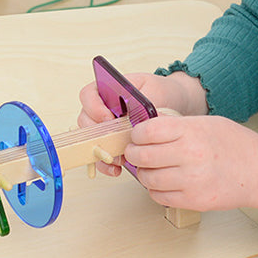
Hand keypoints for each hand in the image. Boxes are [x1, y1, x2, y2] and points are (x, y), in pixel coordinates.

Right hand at [76, 71, 207, 175]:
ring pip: (90, 140)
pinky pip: (100, 155)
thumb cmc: (159, 92)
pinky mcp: (111, 143)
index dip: (93, 107)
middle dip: (97, 135)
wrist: (172, 102)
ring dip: (101, 152)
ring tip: (117, 159)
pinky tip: (117, 168)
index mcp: (106, 89)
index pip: (88, 95)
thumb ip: (139, 100)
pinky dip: (106, 164)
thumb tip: (129, 114)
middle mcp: (101, 108)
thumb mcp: (152, 89)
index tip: (107, 118)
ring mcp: (104, 127)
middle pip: (85, 121)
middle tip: (113, 142)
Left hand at [124, 114, 257, 213]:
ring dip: (144, 173)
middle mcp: (190, 155)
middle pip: (142, 155)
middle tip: (135, 152)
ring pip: (147, 179)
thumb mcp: (207, 123)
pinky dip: (155, 190)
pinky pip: (159, 197)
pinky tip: (164, 182)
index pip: (147, 131)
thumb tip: (147, 128)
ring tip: (151, 168)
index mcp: (192, 131)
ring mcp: (192, 181)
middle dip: (133, 153)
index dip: (137, 133)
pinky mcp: (194, 201)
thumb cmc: (237, 145)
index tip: (138, 136)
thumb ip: (178, 125)